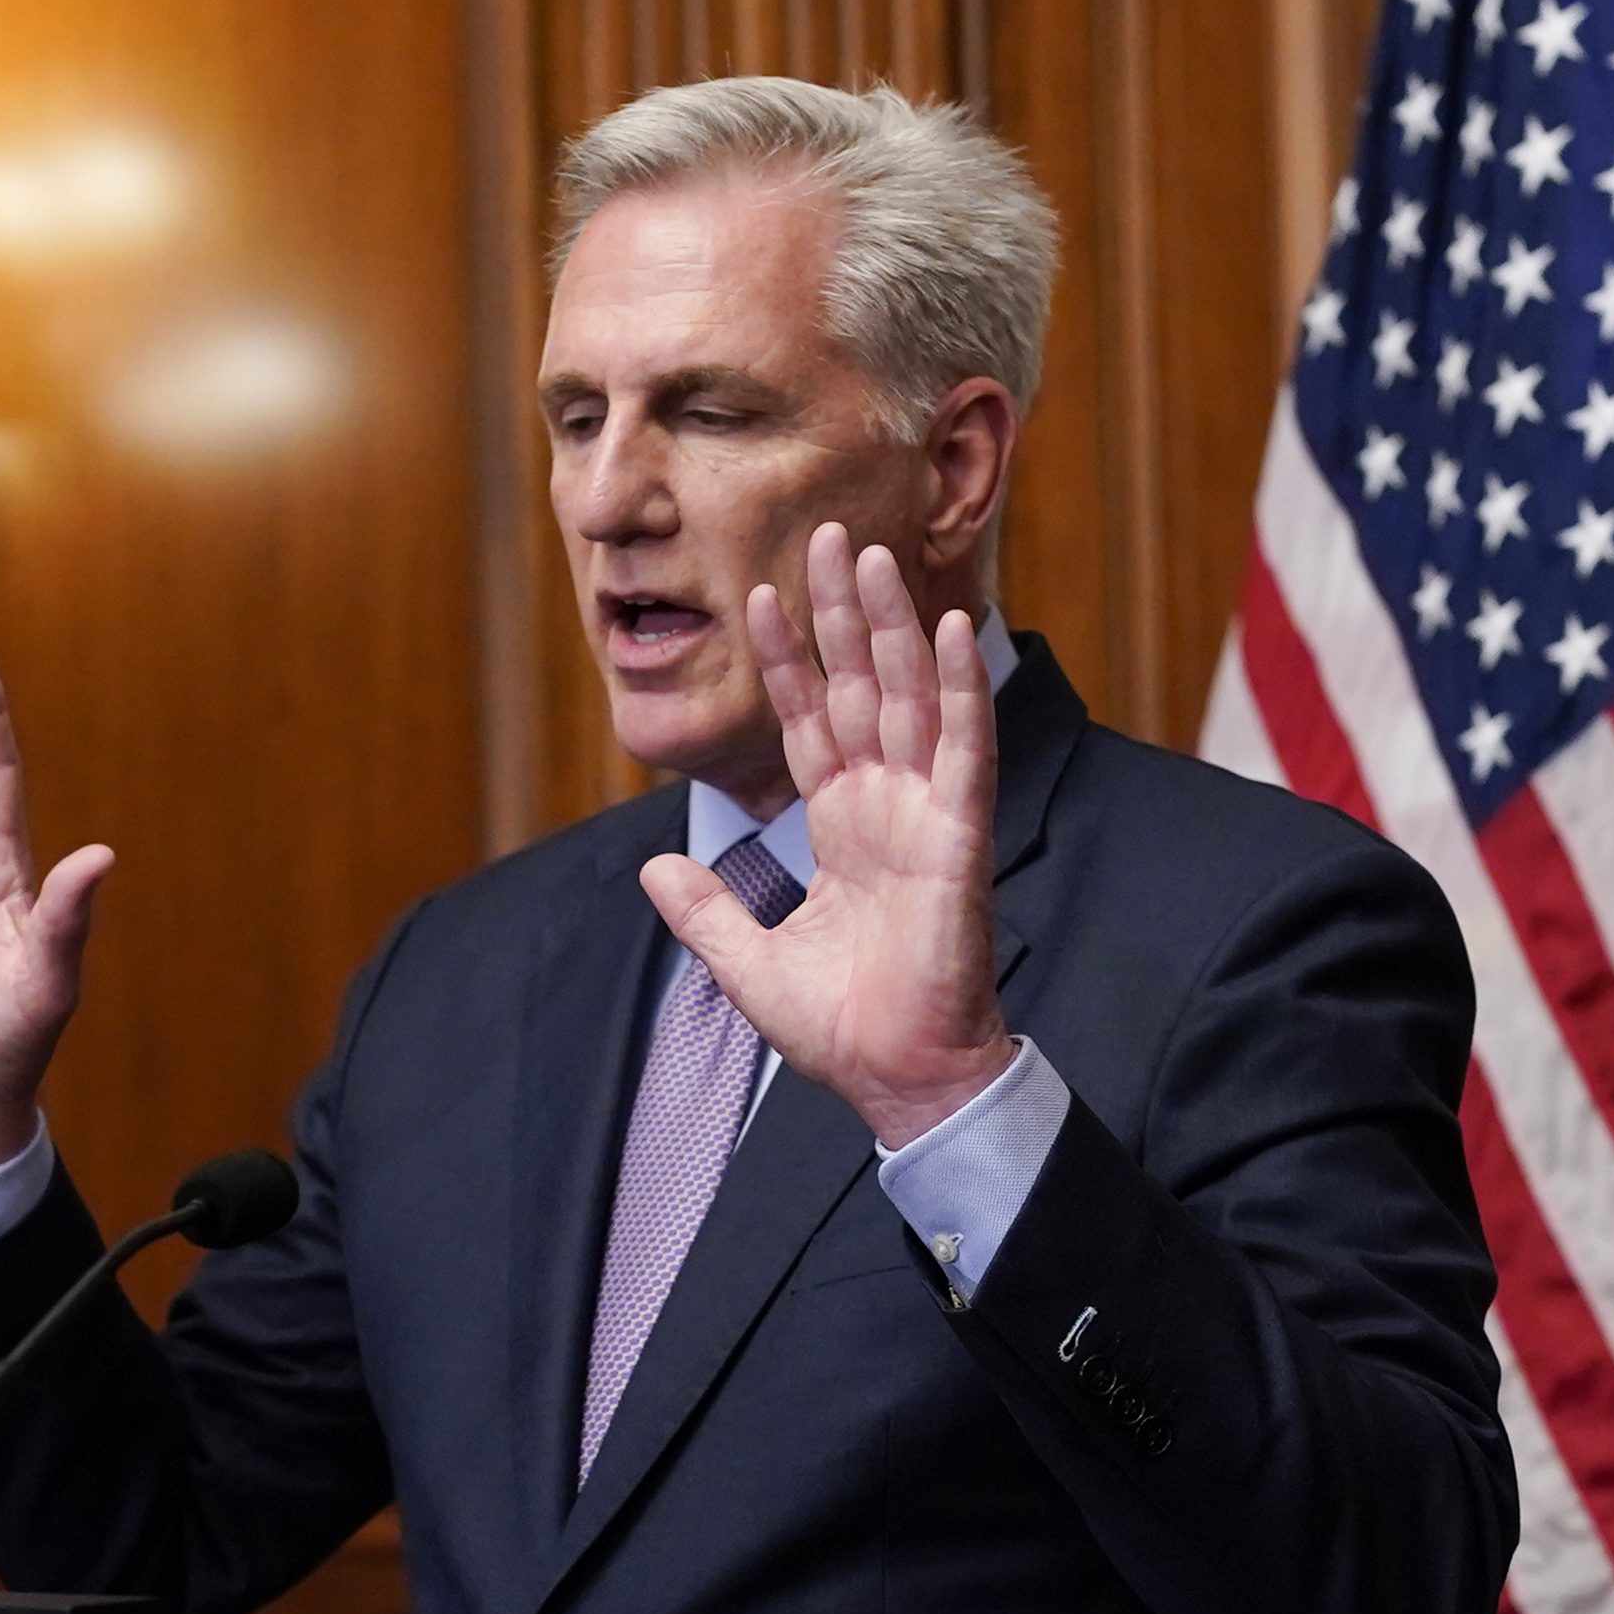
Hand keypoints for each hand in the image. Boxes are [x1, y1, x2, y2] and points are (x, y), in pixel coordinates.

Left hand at [640, 525, 1011, 1149]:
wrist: (898, 1079)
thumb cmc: (842, 1028)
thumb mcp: (746, 964)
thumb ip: (705, 913)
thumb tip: (650, 873)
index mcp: (840, 826)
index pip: (807, 721)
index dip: (785, 660)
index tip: (758, 595)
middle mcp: (883, 805)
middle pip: (857, 686)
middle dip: (838, 613)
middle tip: (825, 533)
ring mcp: (924, 812)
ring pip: (906, 696)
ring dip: (890, 626)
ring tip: (868, 556)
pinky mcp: (959, 834)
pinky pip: (962, 746)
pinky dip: (959, 687)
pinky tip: (952, 629)